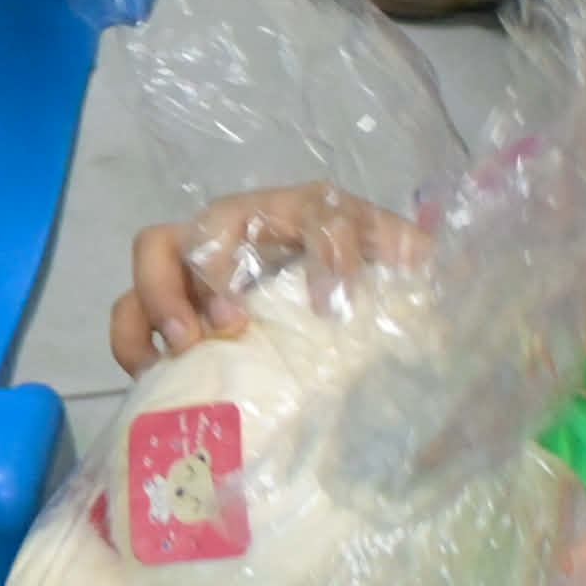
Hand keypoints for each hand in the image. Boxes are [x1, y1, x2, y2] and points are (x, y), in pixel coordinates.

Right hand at [109, 185, 430, 376]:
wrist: (333, 298)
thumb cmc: (374, 285)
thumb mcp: (407, 274)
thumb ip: (426, 275)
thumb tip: (454, 285)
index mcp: (317, 214)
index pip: (321, 217)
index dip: (326, 255)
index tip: (333, 308)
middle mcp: (250, 220)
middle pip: (216, 220)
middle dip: (216, 271)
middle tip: (233, 326)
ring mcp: (203, 254)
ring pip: (157, 248)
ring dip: (164, 297)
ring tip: (187, 347)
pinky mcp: (174, 296)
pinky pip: (130, 306)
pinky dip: (134, 335)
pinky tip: (154, 372)